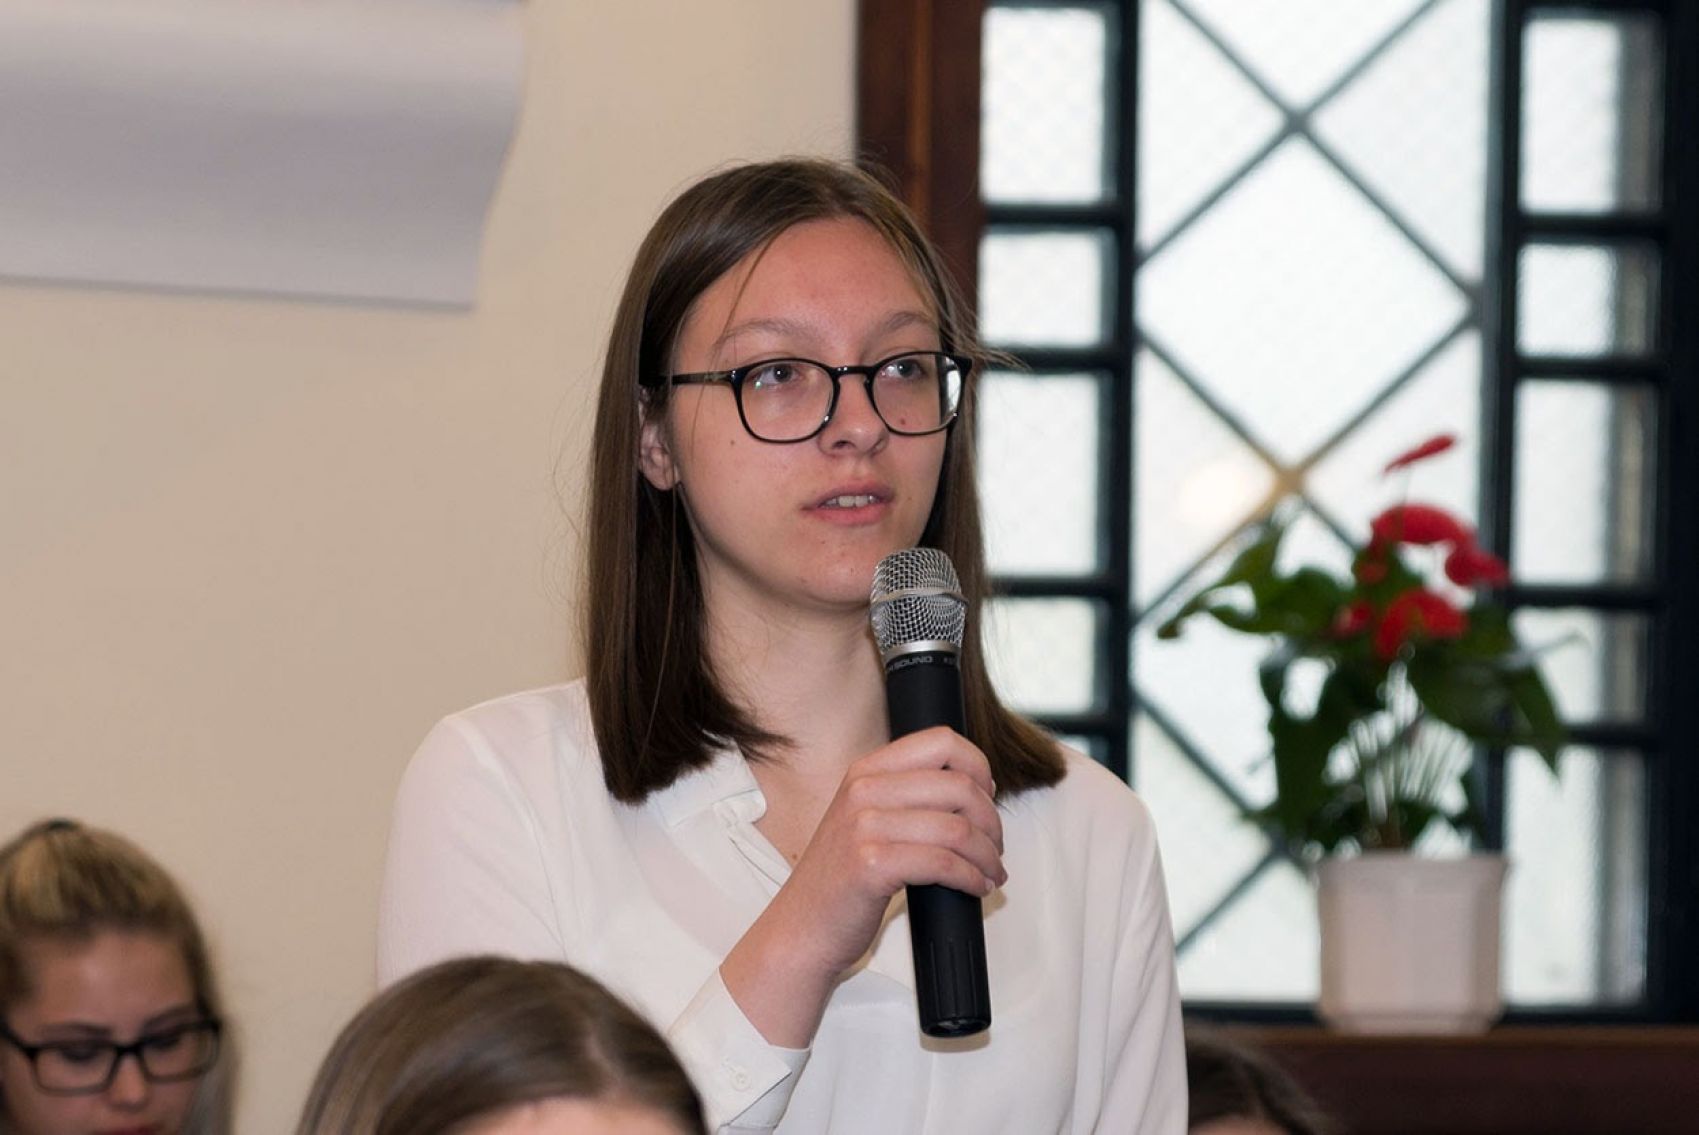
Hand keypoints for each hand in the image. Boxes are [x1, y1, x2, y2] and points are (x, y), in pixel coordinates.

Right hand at [721, 727, 1004, 1045]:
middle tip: (994, 846)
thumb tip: (976, 788)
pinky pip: (944, 863)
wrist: (801, 928)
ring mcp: (864, 826)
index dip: (978, 767)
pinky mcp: (871, 865)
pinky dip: (971, 877)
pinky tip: (975, 886)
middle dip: (991, 821)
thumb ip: (908, 795)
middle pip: (959, 786)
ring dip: (987, 855)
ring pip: (958, 827)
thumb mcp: (865, 819)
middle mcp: (864, 790)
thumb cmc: (841, 880)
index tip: (988, 796)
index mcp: (866, 770)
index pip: (941, 741)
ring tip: (991, 872)